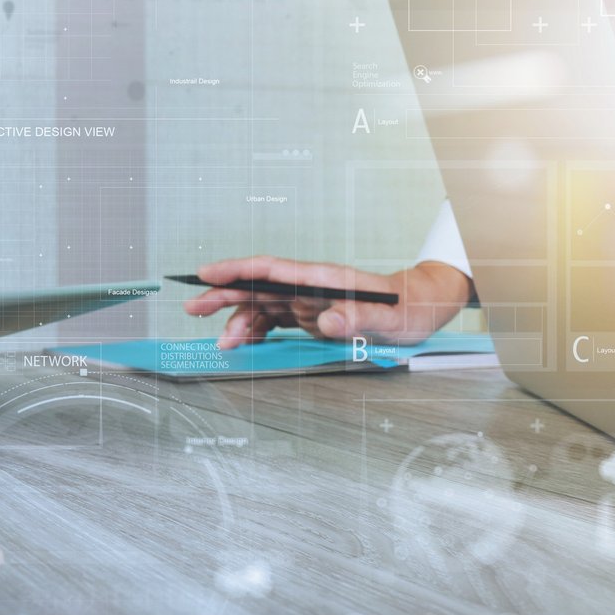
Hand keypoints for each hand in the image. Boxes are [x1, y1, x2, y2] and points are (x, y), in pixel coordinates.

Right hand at [183, 256, 473, 348]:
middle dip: (223, 294)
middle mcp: (310, 287)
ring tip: (223, 343)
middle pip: (257, 286)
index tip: (208, 273)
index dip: (237, 270)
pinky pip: (274, 321)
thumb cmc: (408, 310)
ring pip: (261, 306)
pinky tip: (243, 344)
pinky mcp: (310, 316)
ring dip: (238, 322)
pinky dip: (255, 332)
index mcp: (323, 279)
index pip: (272, 270)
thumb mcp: (390, 318)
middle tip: (193, 308)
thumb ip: (358, 317)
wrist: (421, 309)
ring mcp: (308, 301)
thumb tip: (326, 318)